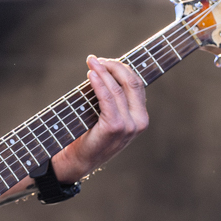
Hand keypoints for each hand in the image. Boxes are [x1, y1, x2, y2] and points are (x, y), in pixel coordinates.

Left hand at [51, 55, 148, 182]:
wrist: (79, 160)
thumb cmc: (90, 135)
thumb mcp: (108, 115)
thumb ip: (113, 98)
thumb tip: (105, 68)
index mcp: (141, 117)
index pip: (137, 84)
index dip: (122, 68)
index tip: (105, 60)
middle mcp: (139, 122)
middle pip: (131, 82)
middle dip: (114, 66)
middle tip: (96, 59)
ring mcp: (129, 126)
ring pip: (117, 89)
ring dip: (103, 71)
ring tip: (91, 62)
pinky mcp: (115, 127)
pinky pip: (107, 99)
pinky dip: (99, 83)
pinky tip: (91, 75)